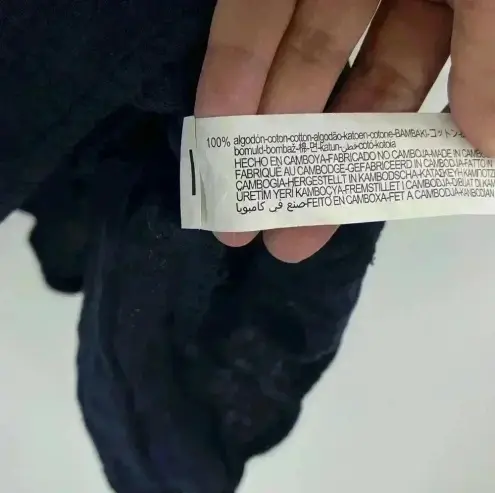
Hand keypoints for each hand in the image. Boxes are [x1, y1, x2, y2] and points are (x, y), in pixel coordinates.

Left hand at [195, 0, 493, 261]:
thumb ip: (489, 61)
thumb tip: (488, 149)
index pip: (396, 87)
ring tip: (232, 195)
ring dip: (256, 125)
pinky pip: (247, 13)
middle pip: (333, 86)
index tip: (339, 216)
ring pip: (285, 57)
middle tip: (272, 232)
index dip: (369, 154)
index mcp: (444, 1)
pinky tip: (215, 120)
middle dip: (301, 160)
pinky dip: (231, 65)